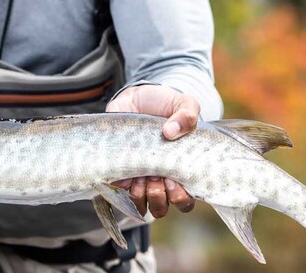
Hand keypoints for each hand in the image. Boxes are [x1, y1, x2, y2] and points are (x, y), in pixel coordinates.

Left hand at [106, 85, 197, 217]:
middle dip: (159, 198)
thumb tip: (170, 132)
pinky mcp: (120, 168)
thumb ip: (187, 115)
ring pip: (140, 204)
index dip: (181, 197)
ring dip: (141, 194)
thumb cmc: (166, 104)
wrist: (138, 96)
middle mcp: (160, 178)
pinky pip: (118, 189)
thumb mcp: (184, 104)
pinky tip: (127, 168)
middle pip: (161, 208)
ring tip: (142, 175)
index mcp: (181, 170)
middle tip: (158, 177)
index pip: (185, 201)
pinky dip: (122, 182)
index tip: (174, 179)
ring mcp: (139, 175)